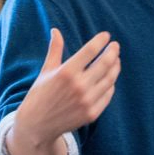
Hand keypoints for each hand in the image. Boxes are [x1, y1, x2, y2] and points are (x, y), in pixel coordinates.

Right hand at [6, 29, 119, 154]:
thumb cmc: (40, 94)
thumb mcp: (46, 70)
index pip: (90, 50)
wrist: (37, 124)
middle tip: (115, 46)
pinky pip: (108, 94)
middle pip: (105, 63)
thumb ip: (54, 49)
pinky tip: (110, 78)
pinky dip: (111, 84)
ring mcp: (87, 101)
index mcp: (66, 72)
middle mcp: (79, 86)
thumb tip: (55, 30)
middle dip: (112, 52)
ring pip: (110, 79)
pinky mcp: (92, 113)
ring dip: (115, 67)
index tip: (106, 36)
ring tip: (115, 60)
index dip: (101, 41)